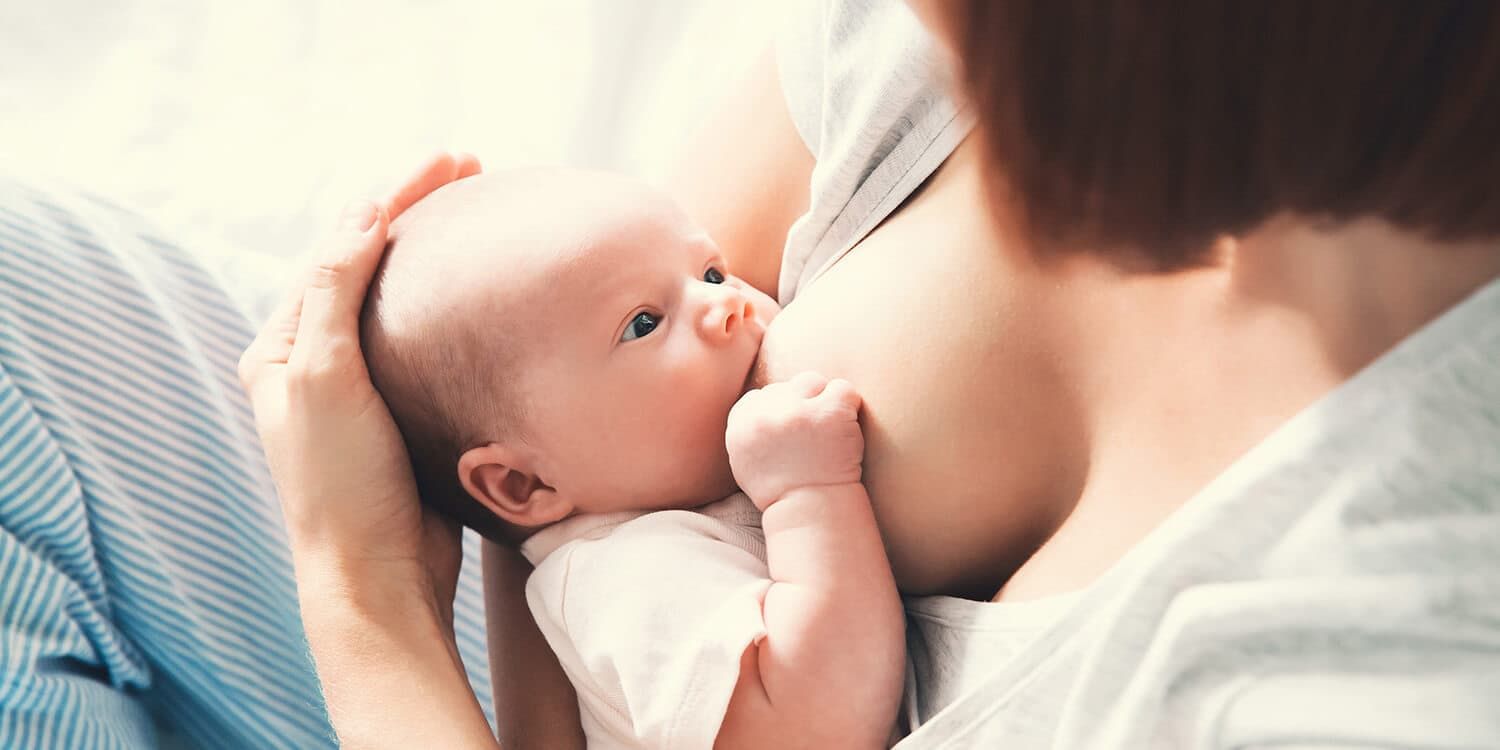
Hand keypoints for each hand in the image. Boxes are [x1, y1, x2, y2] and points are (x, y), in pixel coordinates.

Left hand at [239, 152, 480, 618]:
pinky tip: (485, 289)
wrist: (378, 577)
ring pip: (399, 298)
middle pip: (367, 263)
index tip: (452, 160)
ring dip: (434, 250)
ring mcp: (361, 388)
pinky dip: (453, 302)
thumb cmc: (341, 484)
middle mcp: (315, 362)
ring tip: (479, 210)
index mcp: (281, 347)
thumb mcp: (325, 378)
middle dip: (415, 209)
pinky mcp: (402, 413)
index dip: (393, 196)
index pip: (340, 247)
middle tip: (472, 166)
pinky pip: (427, 339)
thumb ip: (337, 290)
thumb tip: (363, 211)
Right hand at [725, 371, 864, 509]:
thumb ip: (747, 428)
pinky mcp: (830, 412)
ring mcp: (798, 410)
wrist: (812, 512)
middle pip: (788, 387)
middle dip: (802, 405)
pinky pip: (843, 389)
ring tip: (831, 430)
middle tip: (814, 436)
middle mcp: (766, 413)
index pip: (763, 395)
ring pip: (813, 381)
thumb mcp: (745, 460)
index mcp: (741, 423)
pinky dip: (850, 405)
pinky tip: (847, 429)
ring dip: (824, 401)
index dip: (781, 412)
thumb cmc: (782, 490)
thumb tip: (760, 398)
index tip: (793, 435)